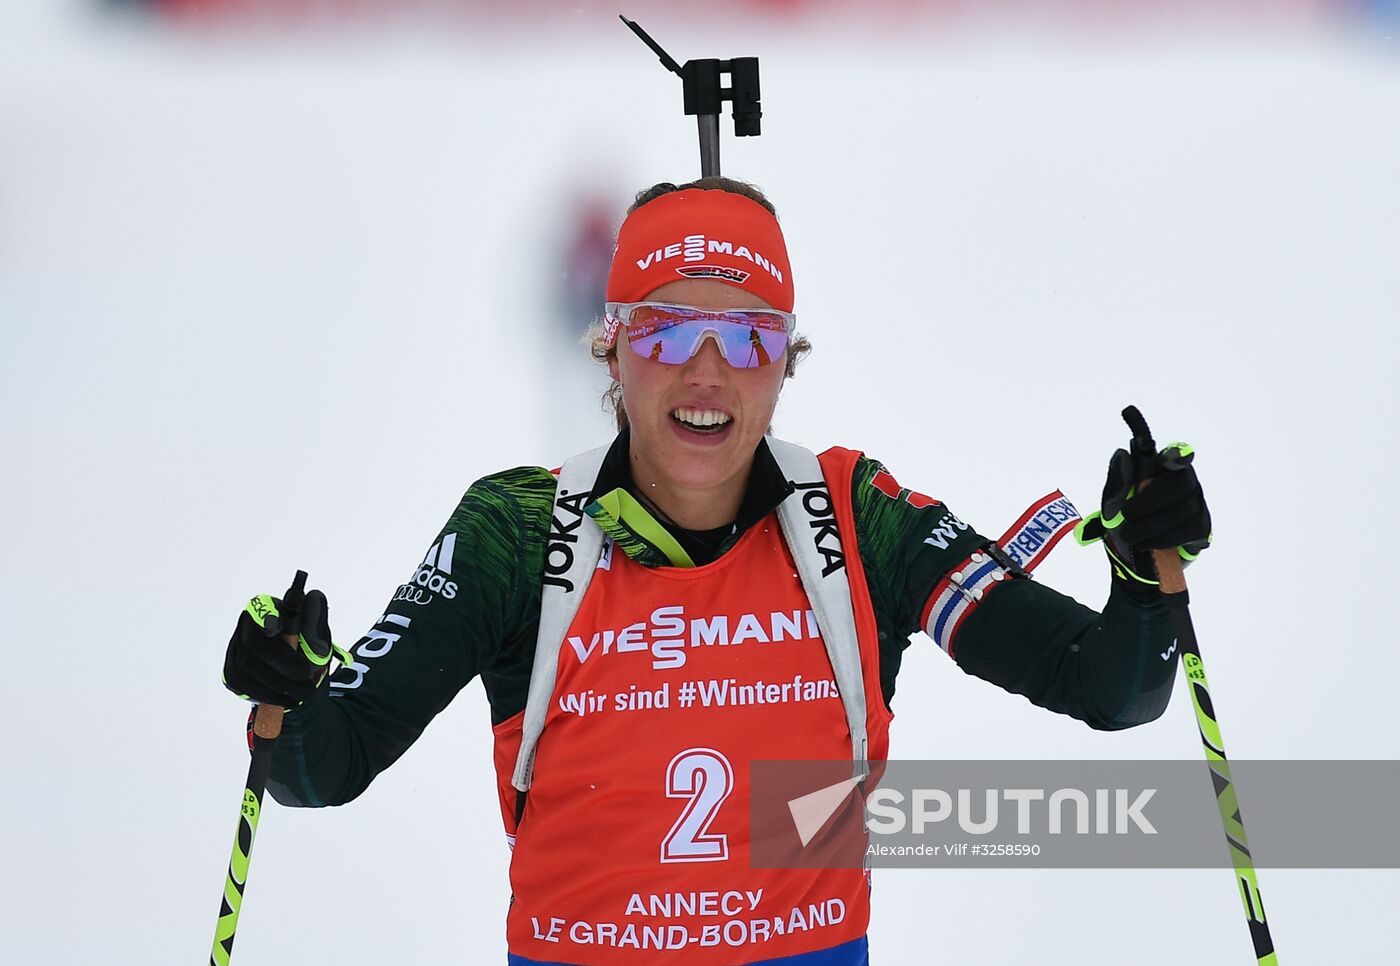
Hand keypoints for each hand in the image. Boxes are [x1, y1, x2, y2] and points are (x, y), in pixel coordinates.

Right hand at [222, 587, 338, 706]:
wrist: (301, 682)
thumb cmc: (310, 652)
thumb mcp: (319, 639)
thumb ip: (315, 621)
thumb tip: (312, 596)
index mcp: (270, 609)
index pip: (260, 607)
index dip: (267, 617)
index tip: (279, 629)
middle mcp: (248, 625)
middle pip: (253, 642)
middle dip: (281, 661)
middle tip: (306, 675)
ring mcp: (236, 648)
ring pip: (247, 666)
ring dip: (279, 682)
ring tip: (305, 692)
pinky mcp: (231, 671)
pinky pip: (243, 683)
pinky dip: (268, 694)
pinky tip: (287, 698)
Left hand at [1077, 441, 1210, 589]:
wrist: (1131, 558)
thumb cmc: (1124, 521)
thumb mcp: (1112, 503)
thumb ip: (1117, 482)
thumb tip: (1122, 455)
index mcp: (1162, 470)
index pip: (1177, 455)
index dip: (1177, 456)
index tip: (1168, 459)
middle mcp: (1185, 483)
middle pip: (1181, 483)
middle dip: (1151, 500)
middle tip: (1126, 514)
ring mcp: (1197, 505)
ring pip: (1184, 510)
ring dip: (1152, 525)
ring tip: (1130, 535)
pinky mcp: (1201, 528)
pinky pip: (1189, 531)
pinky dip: (1164, 539)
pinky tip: (1148, 544)